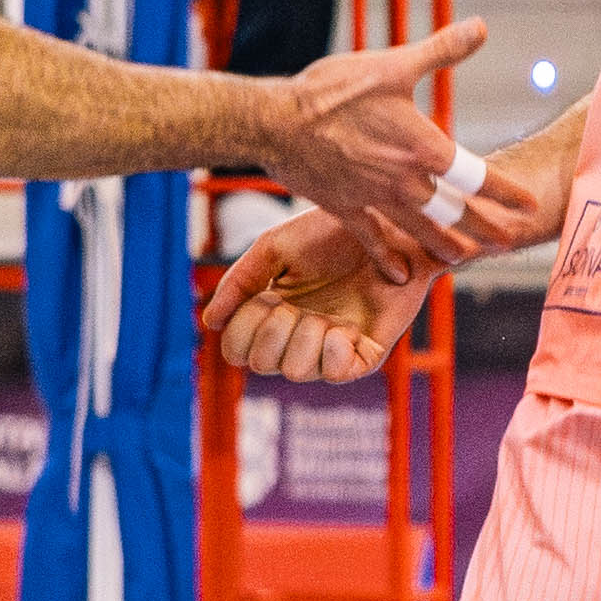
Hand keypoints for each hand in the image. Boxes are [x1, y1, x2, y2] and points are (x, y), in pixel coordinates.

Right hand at [201, 212, 409, 384]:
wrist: (390, 225)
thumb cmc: (334, 232)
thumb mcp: (275, 248)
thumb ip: (239, 282)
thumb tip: (210, 324)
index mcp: (274, 313)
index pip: (237, 350)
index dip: (241, 331)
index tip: (263, 298)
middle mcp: (300, 336)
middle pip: (261, 365)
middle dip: (271, 331)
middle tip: (292, 304)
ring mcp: (332, 347)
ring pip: (296, 372)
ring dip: (304, 338)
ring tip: (324, 315)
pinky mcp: (366, 354)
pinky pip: (337, 375)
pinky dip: (334, 351)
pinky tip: (344, 329)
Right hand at [251, 17, 517, 256]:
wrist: (275, 120)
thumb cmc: (334, 89)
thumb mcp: (394, 65)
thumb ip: (442, 50)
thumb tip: (482, 26)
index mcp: (423, 147)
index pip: (477, 175)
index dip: (507, 192)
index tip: (530, 206)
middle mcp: (404, 180)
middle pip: (456, 213)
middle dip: (486, 229)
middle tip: (509, 244)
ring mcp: (374, 198)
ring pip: (421, 230)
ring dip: (446, 245)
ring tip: (466, 258)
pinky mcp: (345, 207)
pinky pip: (373, 239)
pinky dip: (388, 257)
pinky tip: (400, 274)